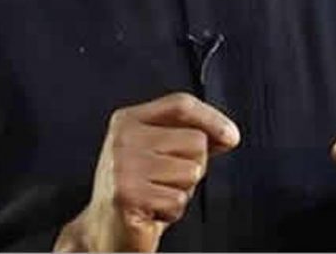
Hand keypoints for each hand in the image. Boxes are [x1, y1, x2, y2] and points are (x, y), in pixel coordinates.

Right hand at [53, 92, 239, 251]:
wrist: (104, 231)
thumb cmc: (137, 191)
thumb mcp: (161, 154)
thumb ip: (190, 137)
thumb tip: (227, 134)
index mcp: (129, 119)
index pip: (180, 104)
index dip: (212, 118)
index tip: (231, 136)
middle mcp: (123, 138)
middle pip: (195, 140)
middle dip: (194, 167)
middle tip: (166, 181)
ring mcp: (123, 165)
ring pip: (191, 171)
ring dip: (182, 191)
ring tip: (157, 195)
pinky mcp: (128, 194)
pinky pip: (178, 200)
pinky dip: (172, 211)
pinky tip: (151, 211)